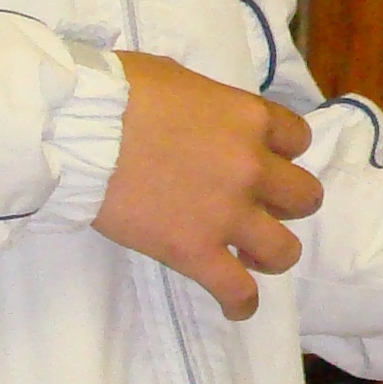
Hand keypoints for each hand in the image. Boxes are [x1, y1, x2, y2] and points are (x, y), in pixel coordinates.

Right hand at [95, 52, 323, 319]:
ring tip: (249, 255)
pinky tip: (235, 305)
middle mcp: (251, 167)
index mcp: (249, 118)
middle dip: (285, 204)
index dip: (282, 153)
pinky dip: (241, 303)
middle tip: (257, 207)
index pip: (297, 139)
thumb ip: (209, 103)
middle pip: (304, 197)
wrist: (78, 129)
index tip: (264, 161)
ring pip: (285, 250)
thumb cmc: (118, 92)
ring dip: (271, 253)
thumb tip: (204, 117)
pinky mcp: (195, 251)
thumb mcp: (179, 78)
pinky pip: (238, 291)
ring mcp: (227, 213)